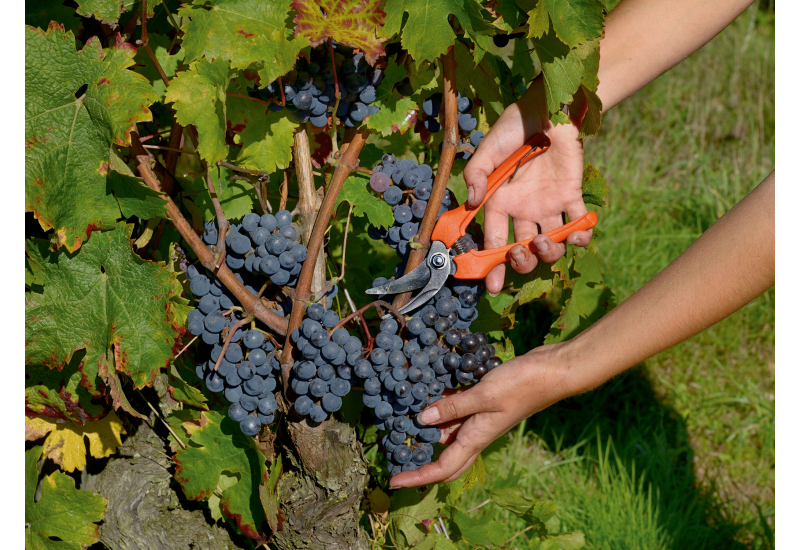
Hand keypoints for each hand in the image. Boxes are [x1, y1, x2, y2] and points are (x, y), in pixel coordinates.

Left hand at [388, 342, 574, 488]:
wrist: (551, 371)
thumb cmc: (522, 385)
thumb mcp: (484, 395)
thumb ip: (453, 406)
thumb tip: (422, 419)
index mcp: (476, 438)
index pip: (442, 469)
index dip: (417, 477)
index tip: (393, 481)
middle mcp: (475, 432)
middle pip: (443, 456)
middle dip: (419, 458)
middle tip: (393, 450)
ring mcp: (480, 417)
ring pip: (447, 429)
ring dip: (426, 425)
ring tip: (400, 414)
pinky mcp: (483, 400)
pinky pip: (456, 408)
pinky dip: (440, 403)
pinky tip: (426, 388)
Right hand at [463, 78, 592, 293]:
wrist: (549, 108)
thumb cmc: (514, 127)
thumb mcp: (487, 149)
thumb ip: (475, 174)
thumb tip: (471, 202)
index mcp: (500, 202)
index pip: (493, 241)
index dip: (491, 265)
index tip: (491, 286)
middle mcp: (523, 209)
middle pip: (522, 250)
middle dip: (521, 262)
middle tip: (520, 254)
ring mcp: (548, 205)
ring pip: (550, 243)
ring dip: (548, 251)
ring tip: (544, 240)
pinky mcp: (571, 196)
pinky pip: (579, 224)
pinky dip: (582, 235)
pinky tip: (577, 235)